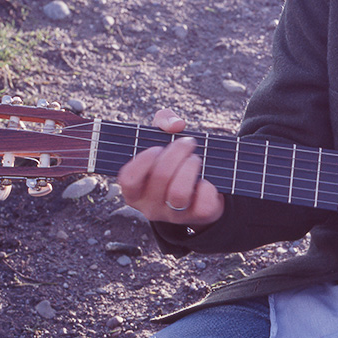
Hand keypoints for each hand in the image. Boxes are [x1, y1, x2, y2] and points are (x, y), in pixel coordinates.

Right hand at [116, 109, 223, 227]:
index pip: (128, 179)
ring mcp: (173, 215)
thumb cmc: (175, 161)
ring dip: (191, 167)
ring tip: (196, 159)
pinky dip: (209, 186)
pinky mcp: (198, 217)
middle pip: (160, 177)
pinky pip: (203, 201)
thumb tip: (175, 125)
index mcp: (135, 191)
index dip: (143, 159)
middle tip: (188, 142)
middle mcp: (150, 207)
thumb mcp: (163, 138)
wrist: (202, 191)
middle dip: (178, 151)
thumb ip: (164, 120)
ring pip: (179, 192)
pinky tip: (206, 180)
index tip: (157, 147)